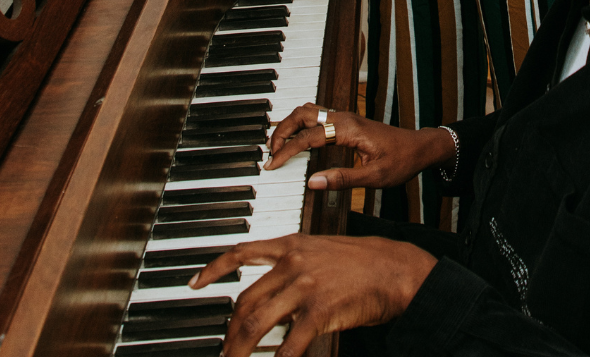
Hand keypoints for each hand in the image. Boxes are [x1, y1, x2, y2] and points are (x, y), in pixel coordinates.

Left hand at [189, 233, 436, 356]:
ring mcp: (305, 285)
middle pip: (245, 300)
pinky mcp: (320, 310)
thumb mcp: (321, 252)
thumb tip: (269, 291)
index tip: (194, 283)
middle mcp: (293, 262)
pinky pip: (288, 345)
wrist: (395, 268)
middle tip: (225, 350)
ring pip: (256, 323)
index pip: (241, 251)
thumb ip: (292, 267)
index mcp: (291, 244)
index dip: (213, 268)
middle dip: (229, 331)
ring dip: (240, 350)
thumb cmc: (362, 262)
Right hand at [265, 103, 454, 191]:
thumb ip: (343, 179)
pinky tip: (295, 139)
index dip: (286, 150)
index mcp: (348, 129)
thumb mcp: (374, 177)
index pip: (308, 137)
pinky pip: (317, 115)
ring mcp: (344, 116)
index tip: (272, 164)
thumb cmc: (401, 161)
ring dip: (289, 124)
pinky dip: (300, 124)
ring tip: (277, 146)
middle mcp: (344, 117)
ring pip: (308, 110)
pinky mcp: (346, 121)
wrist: (419, 147)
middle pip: (302, 113)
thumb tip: (312, 182)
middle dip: (281, 130)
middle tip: (269, 152)